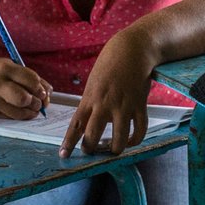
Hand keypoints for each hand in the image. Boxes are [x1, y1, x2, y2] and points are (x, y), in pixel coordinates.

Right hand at [0, 55, 49, 119]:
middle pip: (23, 98)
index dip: (41, 88)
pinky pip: (11, 117)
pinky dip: (21, 115)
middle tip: (39, 102)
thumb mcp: (8, 67)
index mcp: (3, 68)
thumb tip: (48, 92)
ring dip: (31, 112)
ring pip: (19, 112)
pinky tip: (22, 111)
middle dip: (36, 102)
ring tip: (33, 108)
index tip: (43, 92)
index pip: (30, 79)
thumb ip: (27, 77)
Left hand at [61, 35, 154, 153]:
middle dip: (90, 148)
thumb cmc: (110, 63)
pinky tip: (130, 141)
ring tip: (112, 150)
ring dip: (115, 149)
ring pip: (119, 139)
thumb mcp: (94, 82)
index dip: (69, 142)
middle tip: (90, 152)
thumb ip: (91, 102)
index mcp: (90, 98)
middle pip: (93, 135)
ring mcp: (123, 106)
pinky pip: (139, 130)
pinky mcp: (140, 105)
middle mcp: (104, 104)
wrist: (132, 49)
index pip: (76, 125)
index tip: (64, 155)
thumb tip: (87, 121)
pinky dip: (135, 140)